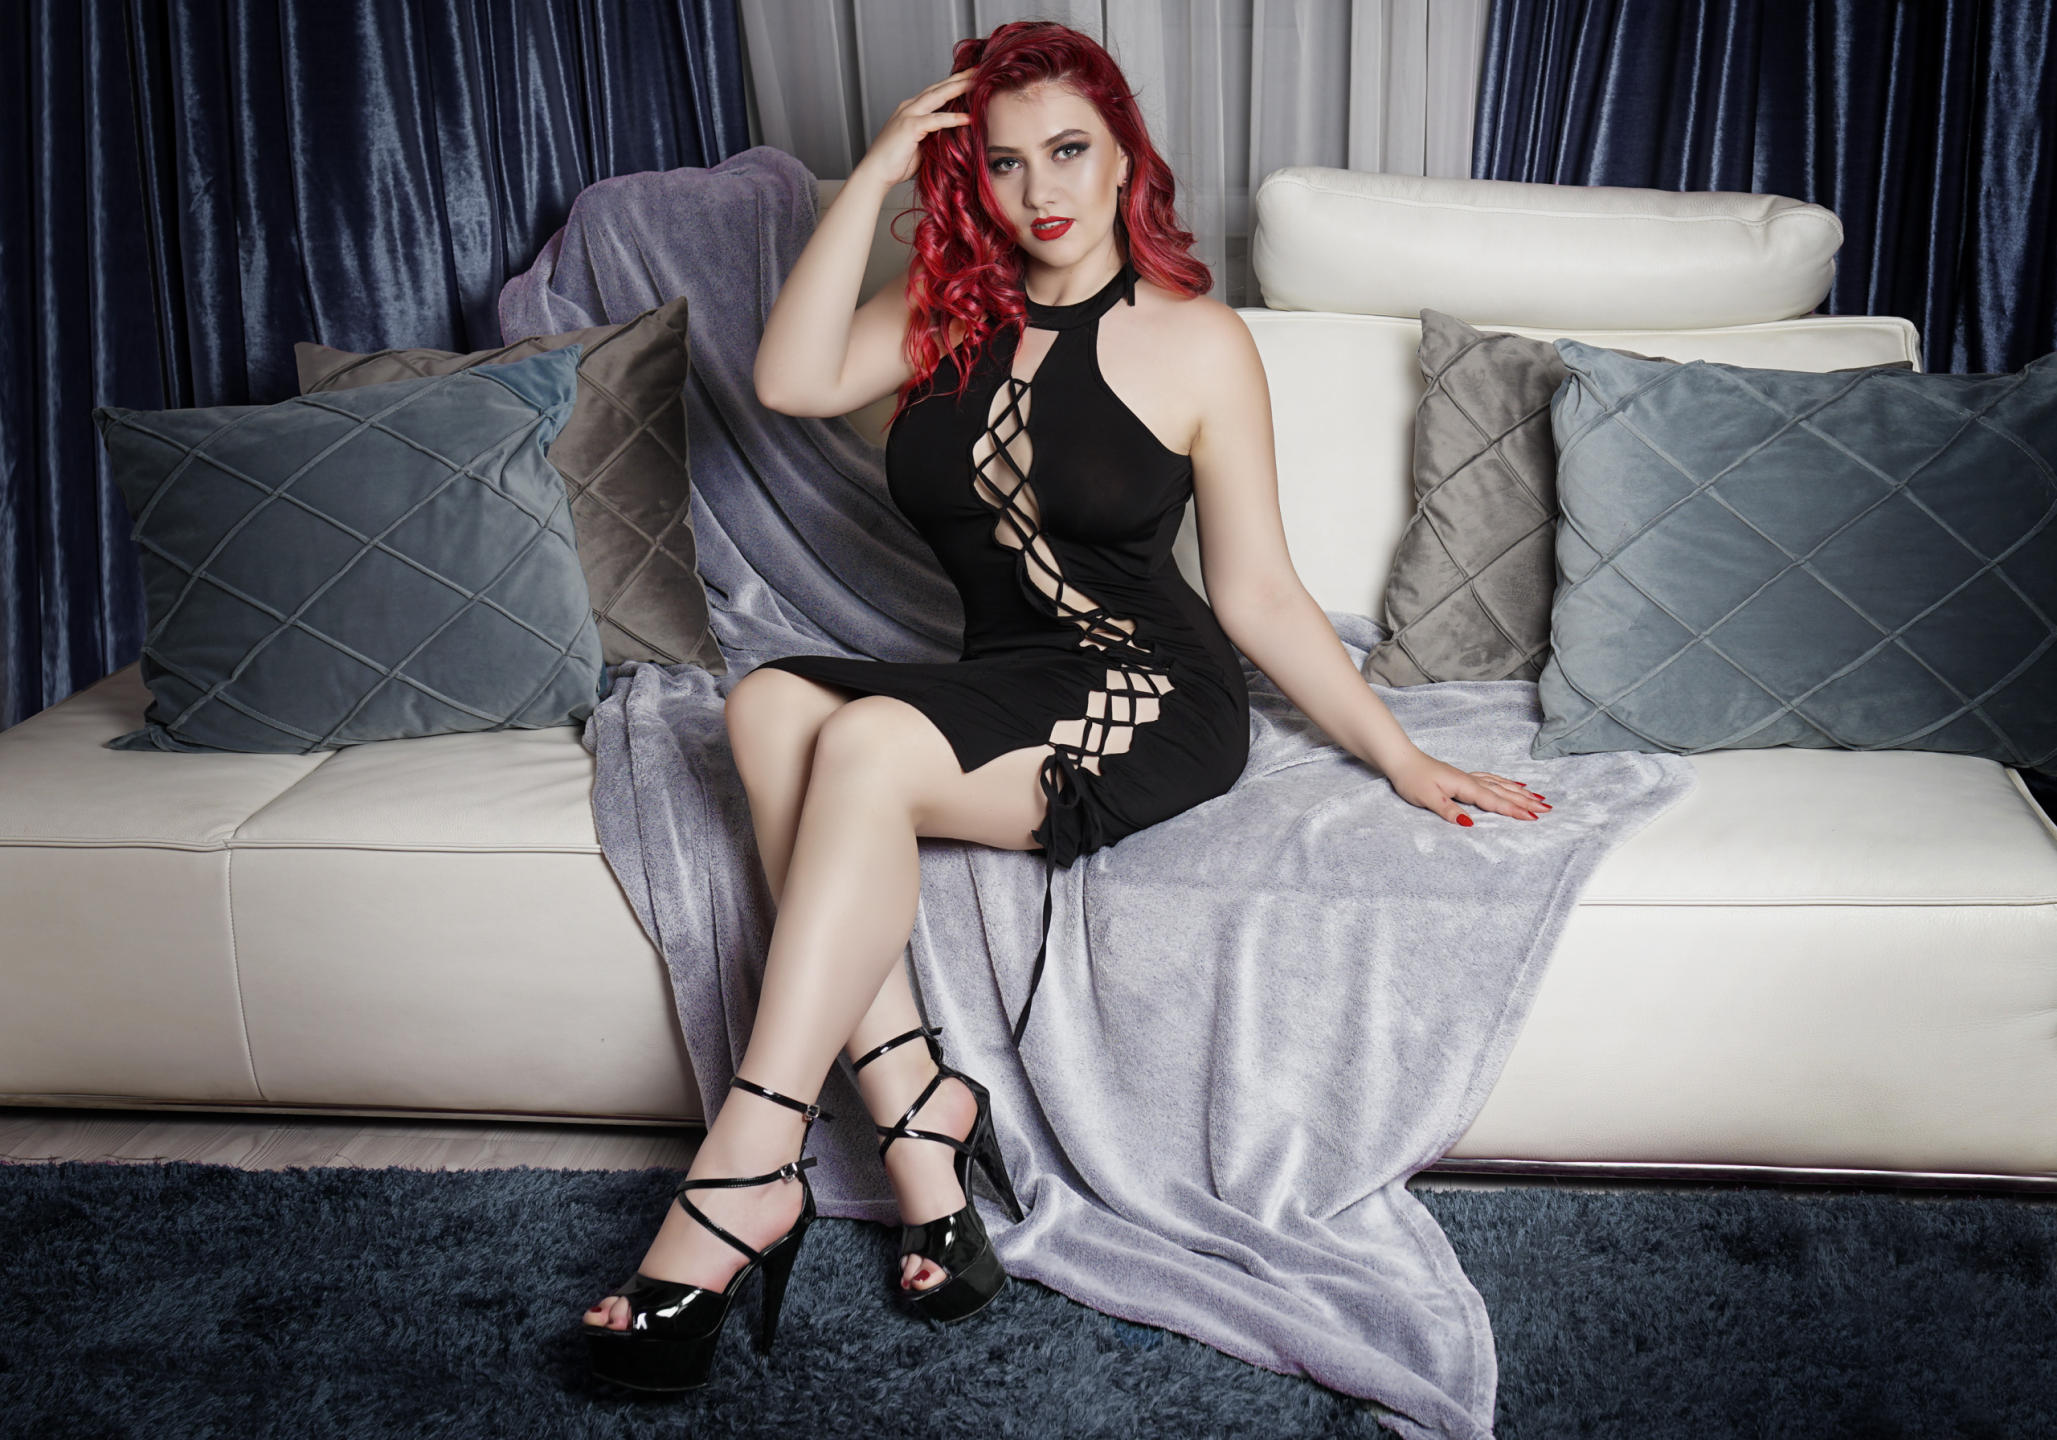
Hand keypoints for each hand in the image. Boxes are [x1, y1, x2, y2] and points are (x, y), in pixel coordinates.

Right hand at [856, 66, 977, 189]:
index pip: (936, 92)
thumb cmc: (896, 164)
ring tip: (977, 82)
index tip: (971, 77)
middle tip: (979, 69)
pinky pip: (935, 120)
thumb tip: (956, 137)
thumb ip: (936, 137)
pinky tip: (967, 117)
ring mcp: (908, 115)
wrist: (875, 173)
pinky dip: (952, 118)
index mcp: (912, 110)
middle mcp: (909, 107)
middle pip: (939, 87)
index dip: (954, 83)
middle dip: (960, 77)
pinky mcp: (910, 127)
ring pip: (937, 96)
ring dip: (958, 88)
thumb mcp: (922, 146)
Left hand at [1384, 751, 1551, 825]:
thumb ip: (1449, 811)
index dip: (1514, 810)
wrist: (1401, 760)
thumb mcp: (1427, 799)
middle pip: (1503, 792)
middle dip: (1525, 802)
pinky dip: (1505, 783)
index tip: (1534, 818)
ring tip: (1538, 797)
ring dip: (1519, 792)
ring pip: (1500, 785)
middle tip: (1547, 808)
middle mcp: (1471, 780)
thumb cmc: (1412, 779)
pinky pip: (1492, 780)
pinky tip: (1513, 784)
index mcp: (1465, 786)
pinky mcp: (1463, 777)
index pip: (1494, 801)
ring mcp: (1468, 778)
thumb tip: (1470, 824)